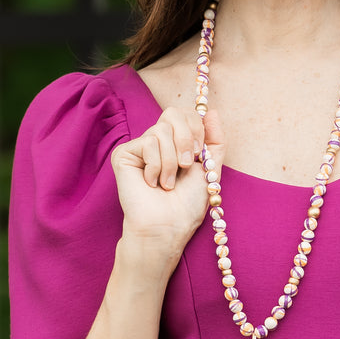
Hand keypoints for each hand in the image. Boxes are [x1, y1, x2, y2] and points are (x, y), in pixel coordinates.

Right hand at [110, 106, 224, 253]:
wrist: (167, 226)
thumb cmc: (186, 205)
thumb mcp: (210, 169)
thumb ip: (215, 140)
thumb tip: (212, 112)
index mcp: (176, 142)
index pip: (186, 113)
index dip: (196, 128)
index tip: (200, 154)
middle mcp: (157, 141)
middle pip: (173, 112)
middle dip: (186, 139)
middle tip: (187, 165)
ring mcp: (139, 147)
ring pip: (161, 130)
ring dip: (172, 161)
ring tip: (168, 183)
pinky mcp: (124, 154)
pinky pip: (148, 143)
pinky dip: (157, 166)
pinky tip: (152, 183)